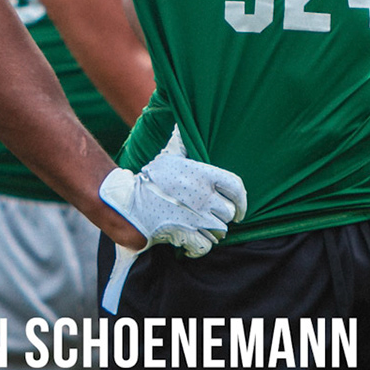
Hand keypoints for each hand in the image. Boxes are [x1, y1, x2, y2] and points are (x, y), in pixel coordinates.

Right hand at [98, 128, 245, 312]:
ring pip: (219, 231)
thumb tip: (181, 123)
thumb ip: (181, 143)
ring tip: (197, 228)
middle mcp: (205, 197)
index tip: (240, 210)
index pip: (237, 188)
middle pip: (228, 213)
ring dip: (209, 232)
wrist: (126, 202)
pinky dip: (200, 246)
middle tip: (206, 216)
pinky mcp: (188, 235)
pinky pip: (206, 246)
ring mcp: (197, 217)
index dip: (242, 201)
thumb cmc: (148, 179)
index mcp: (204, 175)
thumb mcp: (167, 157)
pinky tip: (190, 242)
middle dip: (219, 216)